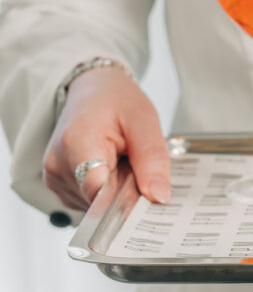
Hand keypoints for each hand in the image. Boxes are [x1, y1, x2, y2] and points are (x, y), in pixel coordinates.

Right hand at [43, 66, 170, 209]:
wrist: (92, 88)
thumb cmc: (116, 100)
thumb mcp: (144, 121)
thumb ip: (152, 159)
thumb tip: (159, 196)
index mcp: (76, 144)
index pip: (98, 193)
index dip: (128, 199)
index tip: (148, 192)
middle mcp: (57, 165)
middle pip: (100, 200)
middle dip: (126, 191)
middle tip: (137, 162)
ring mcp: (54, 177)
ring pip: (96, 204)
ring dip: (117, 189)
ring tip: (122, 159)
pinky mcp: (58, 184)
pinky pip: (89, 200)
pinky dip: (106, 189)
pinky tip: (111, 167)